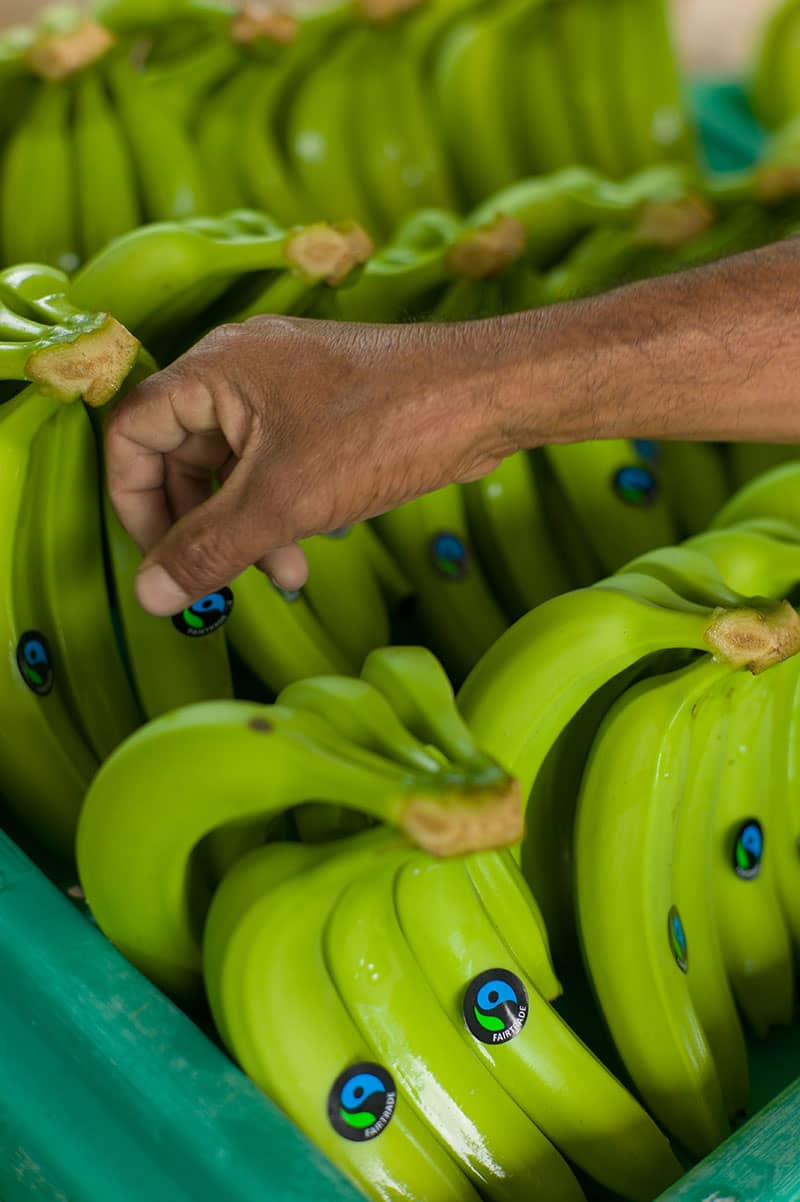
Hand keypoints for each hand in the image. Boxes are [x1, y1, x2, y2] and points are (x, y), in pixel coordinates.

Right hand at [106, 316, 515, 615]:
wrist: (488, 394)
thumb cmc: (388, 427)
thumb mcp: (284, 501)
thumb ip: (210, 549)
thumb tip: (149, 595)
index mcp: (216, 369)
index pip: (132, 433)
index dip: (134, 503)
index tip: (162, 560)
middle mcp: (242, 367)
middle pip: (181, 455)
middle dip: (205, 525)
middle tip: (228, 576)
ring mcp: (284, 384)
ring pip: (233, 465)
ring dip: (248, 526)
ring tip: (288, 572)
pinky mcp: (321, 404)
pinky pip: (274, 460)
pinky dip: (281, 505)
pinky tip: (312, 541)